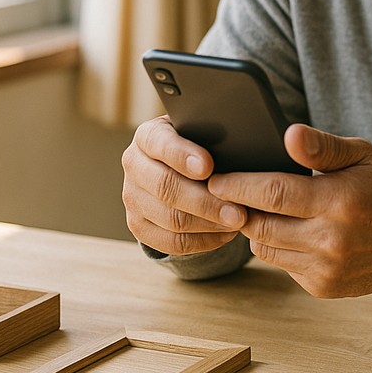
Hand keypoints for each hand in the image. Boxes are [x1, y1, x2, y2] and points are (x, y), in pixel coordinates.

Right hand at [121, 115, 244, 254]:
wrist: (177, 165)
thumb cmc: (198, 142)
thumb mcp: (201, 130)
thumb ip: (212, 134)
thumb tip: (238, 148)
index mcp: (147, 136)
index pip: (160, 144)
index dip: (182, 156)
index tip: (208, 167)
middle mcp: (134, 165)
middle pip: (166, 188)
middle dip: (206, 202)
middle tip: (238, 211)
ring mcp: (133, 198)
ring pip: (171, 219)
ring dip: (209, 224)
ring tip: (238, 222)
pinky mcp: (139, 226)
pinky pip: (171, 242)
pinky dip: (203, 241)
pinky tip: (226, 234)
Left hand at [207, 124, 371, 297]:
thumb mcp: (363, 155)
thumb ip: (322, 147)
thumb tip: (287, 134)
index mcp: (340, 201)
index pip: (273, 194)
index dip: (237, 186)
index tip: (215, 177)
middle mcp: (331, 240)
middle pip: (260, 224)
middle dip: (237, 207)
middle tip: (225, 191)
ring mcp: (327, 269)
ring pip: (265, 248)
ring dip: (255, 228)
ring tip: (257, 208)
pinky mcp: (324, 288)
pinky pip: (282, 265)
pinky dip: (278, 247)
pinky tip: (289, 230)